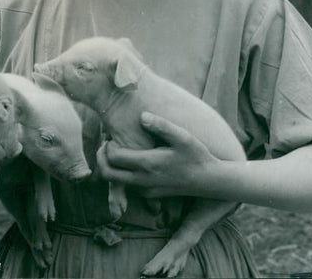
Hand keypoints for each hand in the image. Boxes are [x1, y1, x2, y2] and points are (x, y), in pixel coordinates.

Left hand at [96, 112, 216, 197]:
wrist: (210, 181)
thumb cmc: (196, 155)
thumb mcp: (183, 137)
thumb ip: (162, 126)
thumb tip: (142, 116)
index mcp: (149, 164)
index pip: (113, 157)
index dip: (107, 145)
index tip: (112, 136)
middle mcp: (144, 180)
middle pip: (107, 174)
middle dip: (101, 159)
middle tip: (105, 144)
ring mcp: (146, 190)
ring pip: (116, 182)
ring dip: (110, 167)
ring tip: (118, 150)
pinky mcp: (150, 195)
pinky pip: (128, 186)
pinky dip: (122, 175)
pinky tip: (131, 161)